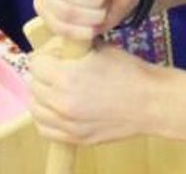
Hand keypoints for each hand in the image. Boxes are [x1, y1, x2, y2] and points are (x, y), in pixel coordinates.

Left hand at [30, 44, 154, 144]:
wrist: (150, 102)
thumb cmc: (128, 72)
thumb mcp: (98, 48)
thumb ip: (70, 48)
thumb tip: (51, 47)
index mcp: (67, 77)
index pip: (36, 63)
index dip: (46, 56)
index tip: (56, 56)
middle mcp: (62, 103)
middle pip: (34, 85)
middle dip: (44, 75)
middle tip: (59, 71)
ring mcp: (68, 124)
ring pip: (36, 109)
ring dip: (43, 97)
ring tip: (57, 90)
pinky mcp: (75, 138)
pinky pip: (45, 130)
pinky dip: (47, 118)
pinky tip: (58, 109)